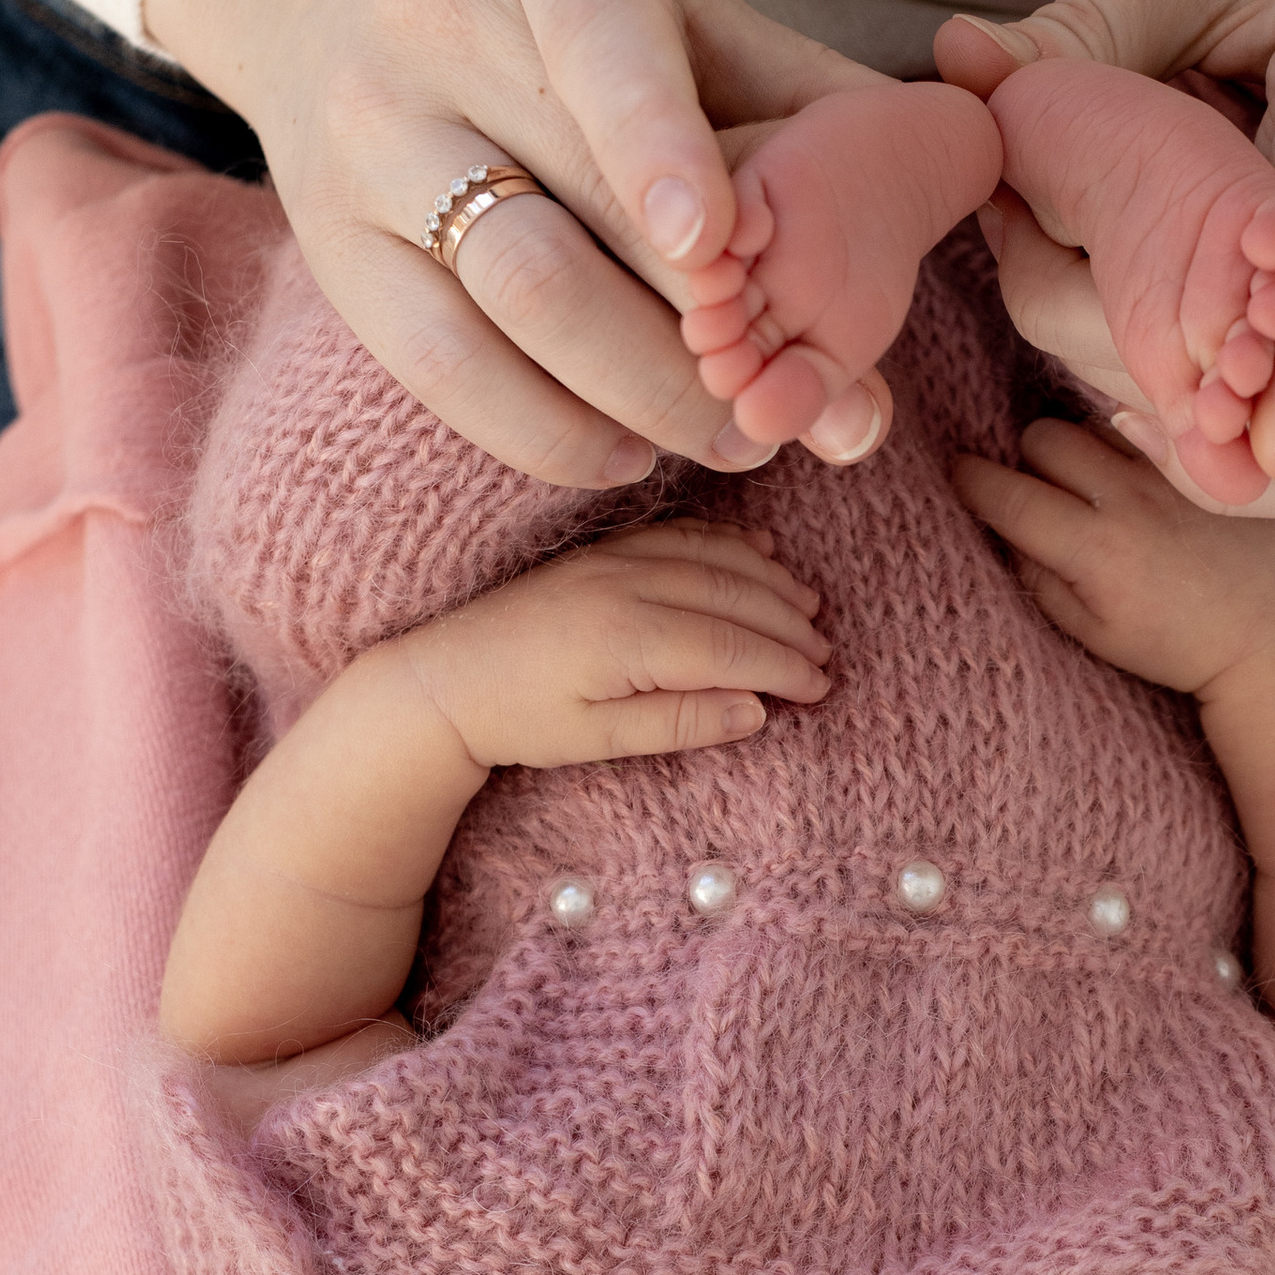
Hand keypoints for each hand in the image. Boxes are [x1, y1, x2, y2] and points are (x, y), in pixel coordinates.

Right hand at [142, 0, 896, 485]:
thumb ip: (793, 87)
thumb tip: (943, 182)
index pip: (598, 35)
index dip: (656, 142)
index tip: (717, 242)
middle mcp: (427, 19)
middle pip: (575, 200)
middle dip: (699, 325)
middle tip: (800, 403)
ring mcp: (362, 134)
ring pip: (511, 296)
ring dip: (642, 395)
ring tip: (737, 438)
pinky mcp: (330, 241)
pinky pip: (440, 368)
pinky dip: (545, 429)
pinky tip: (624, 453)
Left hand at [394, 522, 831, 768]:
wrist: (447, 680)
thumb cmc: (521, 721)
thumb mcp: (599, 741)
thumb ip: (679, 724)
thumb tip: (757, 712)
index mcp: (625, 638)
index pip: (731, 648)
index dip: (784, 667)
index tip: (821, 686)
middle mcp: (624, 585)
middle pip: (734, 595)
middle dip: (789, 624)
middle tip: (827, 653)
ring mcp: (613, 559)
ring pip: (714, 557)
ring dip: (769, 580)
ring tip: (808, 608)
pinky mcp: (603, 549)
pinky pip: (681, 533)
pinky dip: (729, 543)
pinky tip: (760, 556)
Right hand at [949, 421, 1274, 699]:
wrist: (1265, 633)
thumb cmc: (1172, 644)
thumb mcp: (1091, 632)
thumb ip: (1037, 578)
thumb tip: (1002, 528)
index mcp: (1094, 553)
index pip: (1006, 496)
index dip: (969, 481)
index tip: (958, 477)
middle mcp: (1127, 502)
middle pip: (1040, 439)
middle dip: (1025, 461)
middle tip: (1036, 493)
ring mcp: (1164, 474)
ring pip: (1086, 423)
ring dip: (1070, 448)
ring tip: (1083, 486)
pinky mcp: (1193, 462)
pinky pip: (1134, 425)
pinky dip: (1115, 442)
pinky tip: (1124, 475)